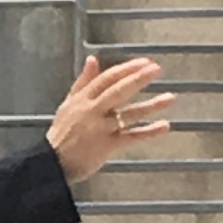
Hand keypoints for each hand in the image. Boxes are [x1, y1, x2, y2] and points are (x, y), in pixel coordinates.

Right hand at [44, 54, 174, 180]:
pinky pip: (131, 137)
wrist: (53, 162)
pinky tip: (164, 126)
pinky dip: (148, 132)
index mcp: (82, 99)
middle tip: (156, 69)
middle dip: (137, 79)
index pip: (106, 79)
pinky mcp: (107, 145)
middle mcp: (92, 111)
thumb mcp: (69, 103)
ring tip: (170, 98)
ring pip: (128, 114)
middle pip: (117, 91)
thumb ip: (83, 82)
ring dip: (150, 106)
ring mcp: (101, 128)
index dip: (126, 69)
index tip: (144, 62)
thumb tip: (92, 60)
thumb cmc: (63, 132)